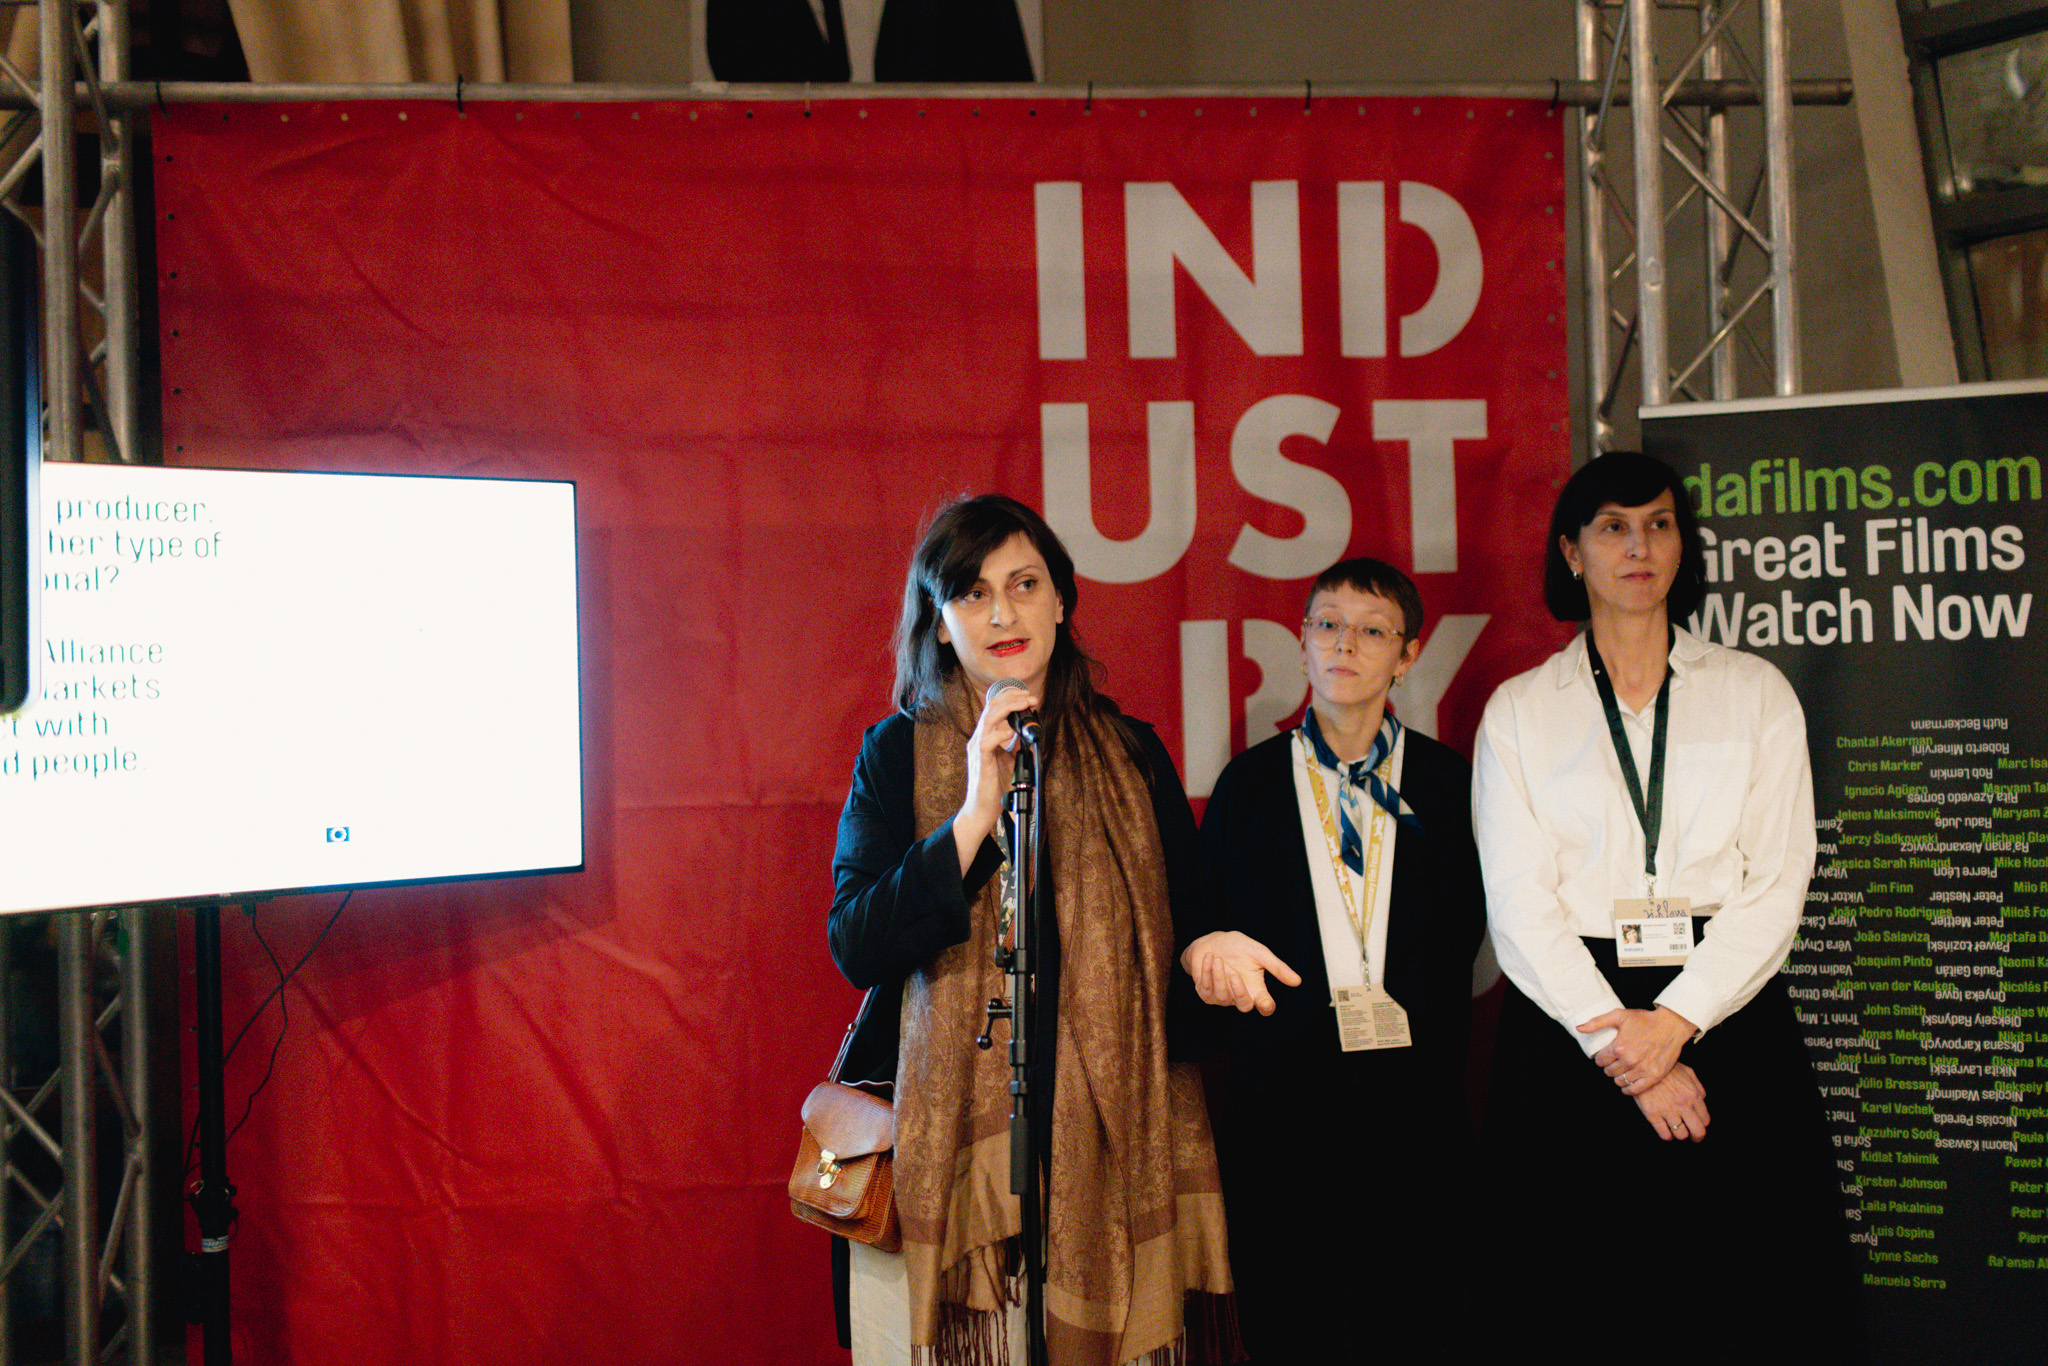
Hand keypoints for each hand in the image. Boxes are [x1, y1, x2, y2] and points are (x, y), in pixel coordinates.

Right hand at [951, 683, 1039, 872]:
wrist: (983, 809)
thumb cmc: (994, 786)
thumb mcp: (1009, 760)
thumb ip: (1015, 745)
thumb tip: (1028, 732)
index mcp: (985, 736)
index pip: (993, 707)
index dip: (1010, 698)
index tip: (1028, 697)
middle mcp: (979, 738)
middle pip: (991, 707)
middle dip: (1012, 698)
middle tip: (1030, 698)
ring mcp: (977, 749)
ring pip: (988, 719)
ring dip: (1008, 709)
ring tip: (1024, 705)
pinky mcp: (981, 762)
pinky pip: (987, 742)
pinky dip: (1001, 734)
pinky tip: (1013, 731)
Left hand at [1180, 932, 1301, 1015]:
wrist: (1213, 942)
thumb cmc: (1239, 948)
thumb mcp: (1259, 953)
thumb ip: (1277, 967)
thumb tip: (1298, 981)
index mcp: (1256, 988)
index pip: (1265, 1006)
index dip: (1266, 1007)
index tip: (1265, 1002)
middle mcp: (1240, 996)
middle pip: (1244, 1006)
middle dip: (1239, 992)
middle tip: (1234, 974)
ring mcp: (1223, 997)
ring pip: (1222, 997)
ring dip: (1219, 975)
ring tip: (1217, 958)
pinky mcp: (1206, 993)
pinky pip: (1206, 989)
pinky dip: (1206, 972)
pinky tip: (1209, 957)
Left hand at [1582, 1004, 1696, 1094]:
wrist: (1671, 1025)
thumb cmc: (1645, 1019)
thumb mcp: (1619, 1016)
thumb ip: (1597, 1022)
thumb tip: (1579, 1028)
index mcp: (1619, 1047)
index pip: (1600, 1060)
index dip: (1601, 1058)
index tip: (1605, 1056)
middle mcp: (1630, 1060)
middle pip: (1609, 1072)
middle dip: (1609, 1067)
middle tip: (1614, 1062)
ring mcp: (1642, 1070)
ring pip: (1620, 1081)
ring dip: (1618, 1077)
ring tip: (1622, 1070)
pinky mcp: (1654, 1076)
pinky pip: (1634, 1090)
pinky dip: (1628, 1089)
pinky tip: (1627, 1084)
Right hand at [1634, 1061, 1708, 1141]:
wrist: (1641, 1065)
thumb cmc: (1665, 1068)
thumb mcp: (1687, 1072)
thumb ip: (1698, 1087)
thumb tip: (1702, 1099)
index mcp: (1693, 1095)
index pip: (1705, 1120)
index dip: (1702, 1124)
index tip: (1697, 1124)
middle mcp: (1683, 1105)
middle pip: (1698, 1132)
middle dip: (1697, 1137)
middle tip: (1693, 1137)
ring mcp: (1668, 1111)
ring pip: (1681, 1135)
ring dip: (1679, 1134)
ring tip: (1675, 1129)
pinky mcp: (1652, 1115)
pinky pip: (1665, 1135)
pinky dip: (1667, 1136)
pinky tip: (1665, 1130)